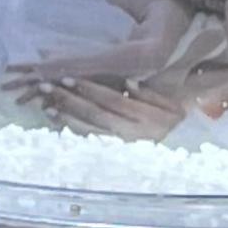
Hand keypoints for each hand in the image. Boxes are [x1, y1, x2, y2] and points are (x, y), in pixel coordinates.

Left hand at [27, 74, 190, 139]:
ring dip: (65, 116)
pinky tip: (56, 119)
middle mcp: (129, 133)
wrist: (181, 150)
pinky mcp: (112, 150)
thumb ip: (148, 94)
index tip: (67, 78)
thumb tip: (128, 83)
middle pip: (94, 114)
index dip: (89, 89)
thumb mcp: (170, 106)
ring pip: (88, 128)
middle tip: (46, 87)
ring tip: (46, 105)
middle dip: (68, 99)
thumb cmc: (173, 120)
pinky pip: (89, 139)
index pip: (111, 101)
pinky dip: (71, 128)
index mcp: (144, 118)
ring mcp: (119, 144)